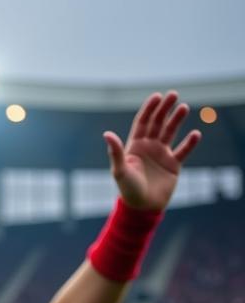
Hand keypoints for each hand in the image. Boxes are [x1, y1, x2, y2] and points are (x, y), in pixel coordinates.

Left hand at [104, 91, 200, 210]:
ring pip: (171, 132)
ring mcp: (161, 154)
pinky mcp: (173, 164)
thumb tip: (107, 133)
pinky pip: (183, 150)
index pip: (143, 122)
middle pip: (158, 123)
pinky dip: (190, 143)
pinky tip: (195, 134)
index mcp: (134, 146)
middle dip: (165, 109)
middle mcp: (148, 147)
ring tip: (184, 107)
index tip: (157, 96)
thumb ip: (116, 151)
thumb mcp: (120, 170)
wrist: (142, 208)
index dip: (149, 108)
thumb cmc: (128, 189)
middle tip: (174, 95)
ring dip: (177, 120)